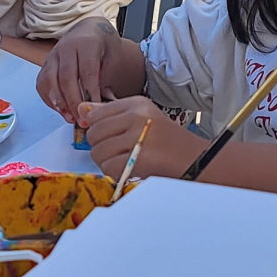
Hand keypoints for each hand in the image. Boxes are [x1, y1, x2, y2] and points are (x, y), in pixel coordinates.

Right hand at [37, 18, 125, 120]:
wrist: (89, 30)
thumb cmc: (103, 46)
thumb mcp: (113, 57)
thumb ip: (108, 80)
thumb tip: (106, 107)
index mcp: (87, 43)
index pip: (86, 71)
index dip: (90, 93)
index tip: (95, 109)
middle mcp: (66, 47)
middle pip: (66, 78)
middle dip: (73, 102)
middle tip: (82, 119)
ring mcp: (53, 55)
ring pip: (50, 81)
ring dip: (59, 103)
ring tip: (70, 117)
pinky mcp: (45, 64)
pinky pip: (42, 84)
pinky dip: (50, 99)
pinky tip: (61, 110)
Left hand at [80, 98, 200, 179]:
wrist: (196, 160)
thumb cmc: (167, 142)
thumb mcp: (140, 120)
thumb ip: (109, 114)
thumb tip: (81, 109)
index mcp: (136, 103)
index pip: (95, 115)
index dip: (99, 130)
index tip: (112, 137)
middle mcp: (137, 116)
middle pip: (93, 134)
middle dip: (102, 147)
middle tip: (121, 152)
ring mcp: (139, 137)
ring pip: (98, 152)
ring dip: (108, 162)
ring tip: (127, 161)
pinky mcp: (140, 159)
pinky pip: (108, 168)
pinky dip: (116, 173)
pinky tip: (130, 169)